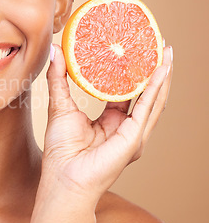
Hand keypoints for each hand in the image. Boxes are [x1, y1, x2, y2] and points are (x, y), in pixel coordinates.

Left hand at [40, 43, 172, 201]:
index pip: (126, 92)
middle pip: (144, 94)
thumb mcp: (60, 105)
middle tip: (157, 44)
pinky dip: (156, 89)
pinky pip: (148, 109)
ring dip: (162, 76)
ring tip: (166, 52)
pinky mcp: (135, 138)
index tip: (134, 50)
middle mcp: (126, 128)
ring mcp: (133, 134)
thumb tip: (56, 50)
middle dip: (153, 70)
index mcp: (110, 122)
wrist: (64, 179)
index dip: (131, 72)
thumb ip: (59, 78)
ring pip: (153, 100)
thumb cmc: (61, 151)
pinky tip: (161, 71)